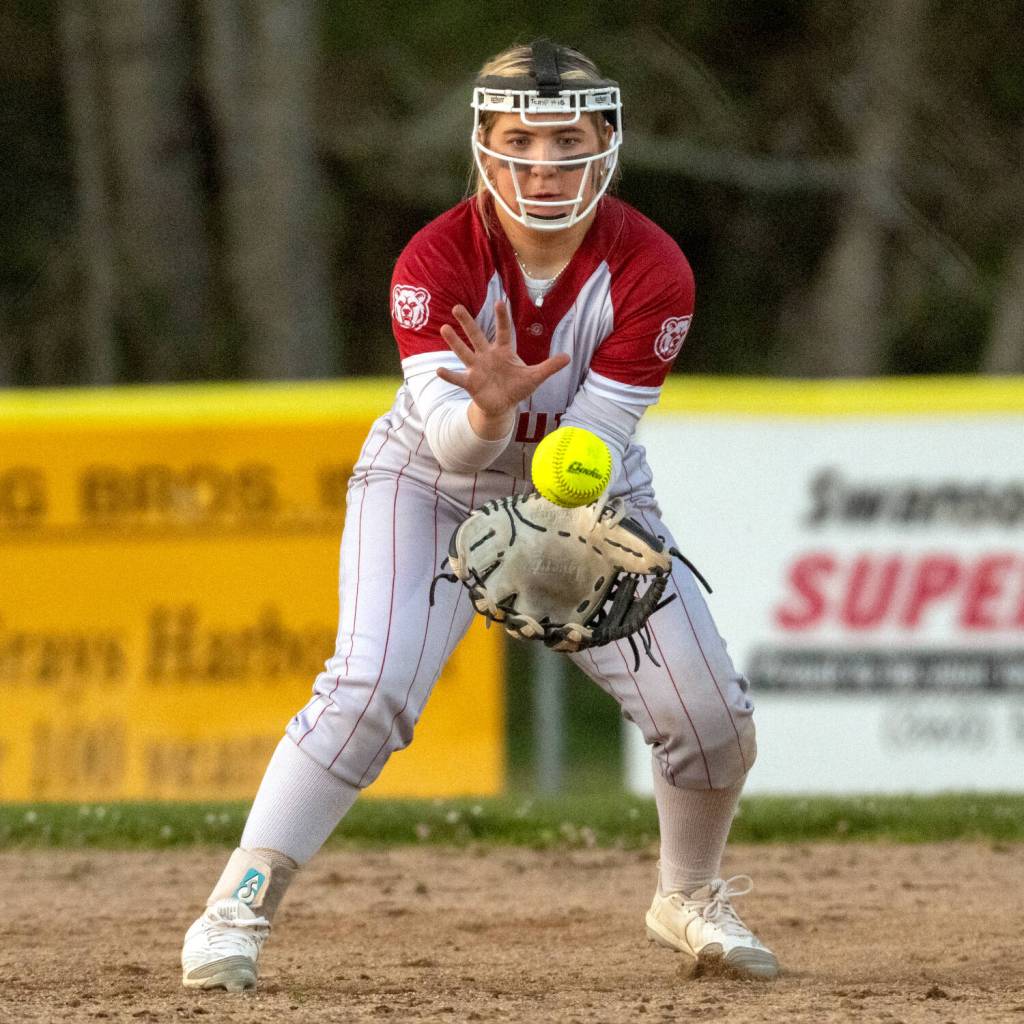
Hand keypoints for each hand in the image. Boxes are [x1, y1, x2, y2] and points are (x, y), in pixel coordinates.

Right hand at [437, 302, 570, 427]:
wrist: (503, 405)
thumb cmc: (517, 387)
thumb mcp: (535, 377)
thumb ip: (549, 367)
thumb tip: (568, 357)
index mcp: (503, 351)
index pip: (503, 331)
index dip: (502, 318)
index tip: (500, 302)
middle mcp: (487, 356)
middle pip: (476, 336)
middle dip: (467, 322)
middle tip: (457, 307)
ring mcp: (477, 368)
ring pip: (464, 352)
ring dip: (455, 342)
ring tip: (444, 328)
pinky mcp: (471, 383)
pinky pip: (458, 378)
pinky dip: (449, 375)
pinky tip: (439, 369)